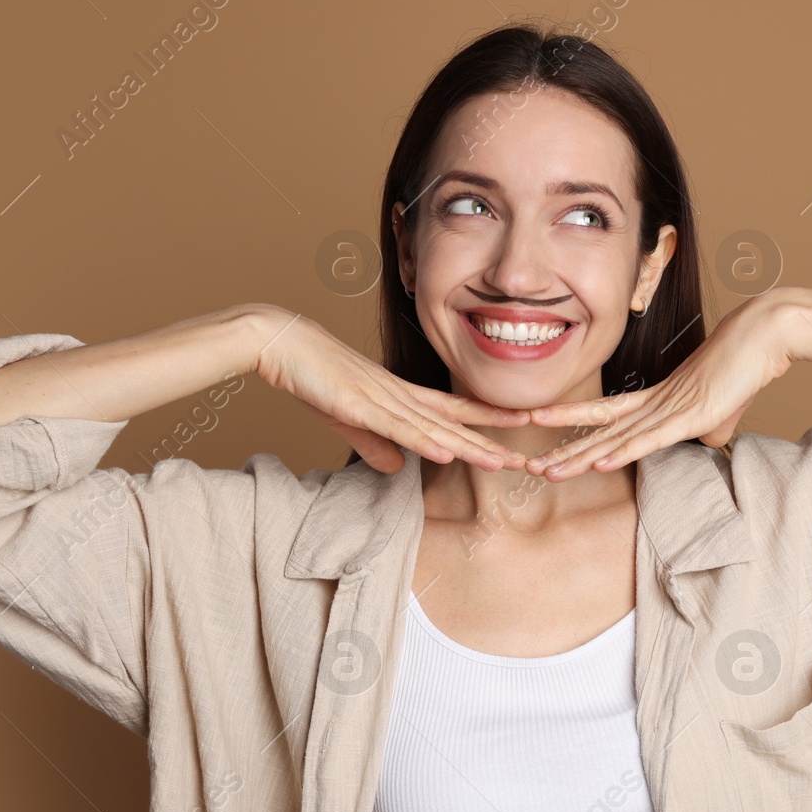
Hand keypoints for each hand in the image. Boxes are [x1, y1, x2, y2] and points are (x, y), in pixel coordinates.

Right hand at [247, 306, 531, 474]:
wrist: (283, 344)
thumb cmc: (315, 377)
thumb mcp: (350, 420)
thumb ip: (376, 445)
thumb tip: (398, 468)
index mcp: (401, 396)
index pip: (454, 411)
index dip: (487, 421)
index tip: (521, 427)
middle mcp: (401, 396)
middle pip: (456, 423)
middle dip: (492, 441)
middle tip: (528, 457)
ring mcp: (383, 400)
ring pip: (435, 429)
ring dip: (469, 447)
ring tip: (503, 462)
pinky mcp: (360, 406)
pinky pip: (398, 428)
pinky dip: (424, 442)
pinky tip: (448, 454)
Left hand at [524, 291, 794, 480]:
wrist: (764, 334)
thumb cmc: (744, 367)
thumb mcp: (720, 409)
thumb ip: (707, 428)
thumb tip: (707, 442)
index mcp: (657, 400)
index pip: (605, 416)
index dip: (572, 426)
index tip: (544, 435)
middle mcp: (655, 404)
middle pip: (599, 430)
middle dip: (564, 450)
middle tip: (527, 464)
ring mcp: (669, 409)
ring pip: (615, 438)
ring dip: (580, 458)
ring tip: (545, 470)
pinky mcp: (690, 415)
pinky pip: (649, 439)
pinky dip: (623, 452)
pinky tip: (599, 464)